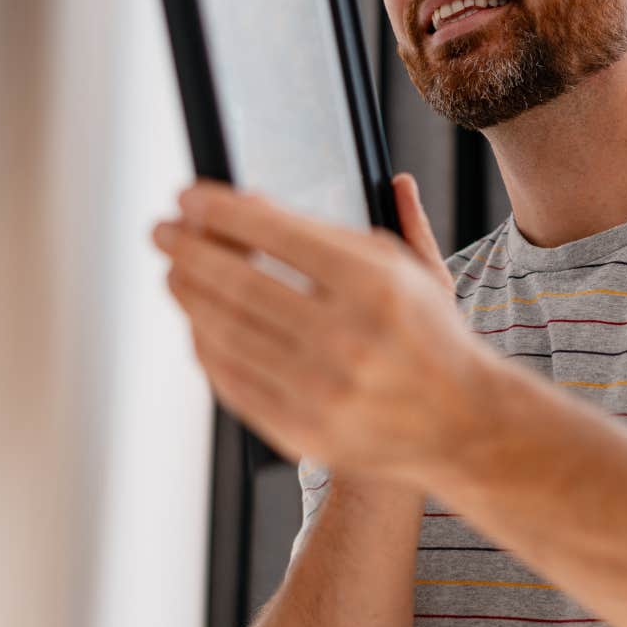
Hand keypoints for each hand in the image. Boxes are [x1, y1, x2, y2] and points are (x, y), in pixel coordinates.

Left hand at [151, 175, 495, 484]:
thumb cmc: (433, 337)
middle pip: (238, 282)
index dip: (222, 212)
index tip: (188, 197)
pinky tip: (198, 321)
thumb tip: (272, 195)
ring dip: (188, 295)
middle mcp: (347, 336)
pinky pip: (231, 380)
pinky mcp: (301, 431)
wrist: (464, 426)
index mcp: (376, 284)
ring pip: (225, 332)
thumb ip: (348, 223)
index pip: (276, 234)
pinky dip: (205, 345)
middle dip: (188, 249)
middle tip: (162, 229)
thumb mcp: (417, 268)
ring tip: (175, 271)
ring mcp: (321, 389)